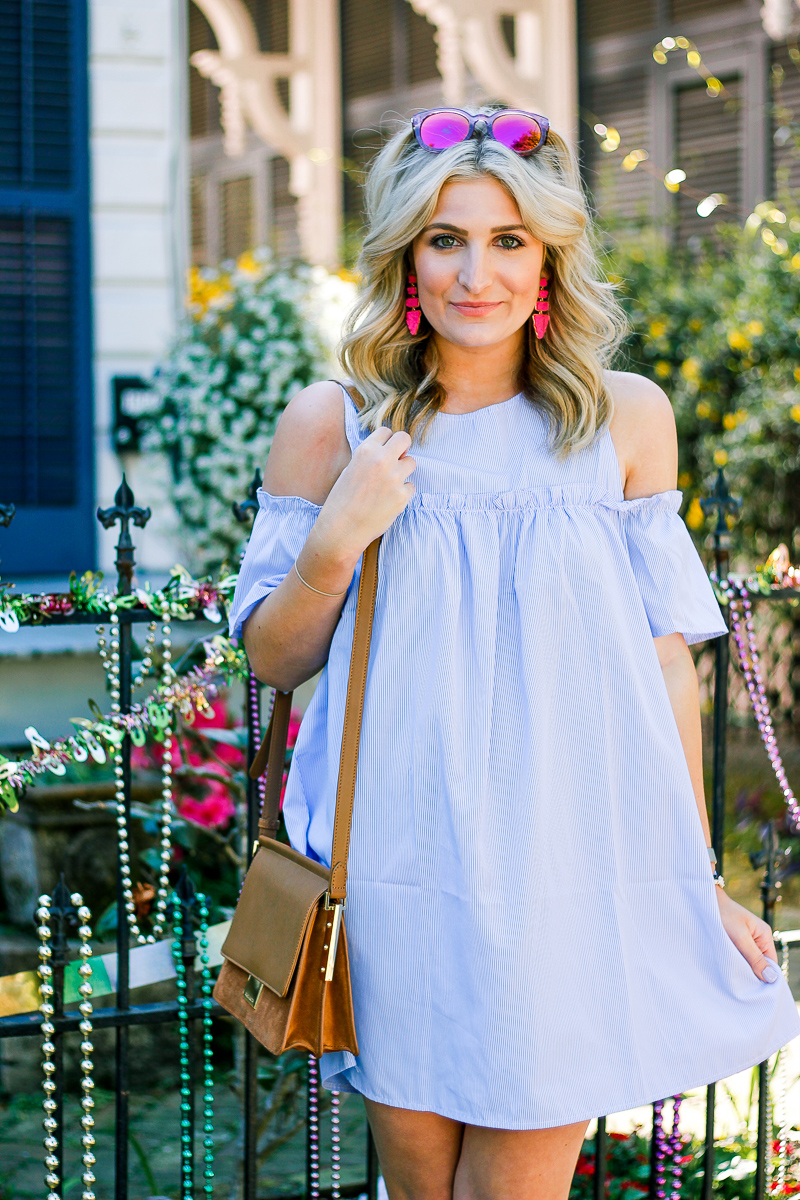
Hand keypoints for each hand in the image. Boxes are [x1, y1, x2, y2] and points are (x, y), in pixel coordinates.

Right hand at [313, 427, 415, 560]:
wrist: (342, 529)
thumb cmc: (342, 500)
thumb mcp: (350, 469)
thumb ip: (370, 458)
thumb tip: (390, 451)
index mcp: (365, 450)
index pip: (386, 431)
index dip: (386, 441)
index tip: (384, 451)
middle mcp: (382, 460)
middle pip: (404, 438)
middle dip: (402, 447)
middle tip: (396, 459)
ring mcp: (394, 478)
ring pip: (412, 462)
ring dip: (403, 470)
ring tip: (388, 484)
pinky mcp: (402, 496)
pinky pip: (411, 486)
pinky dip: (402, 492)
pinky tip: (388, 501)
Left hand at [716, 889, 780, 982]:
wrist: (702, 899)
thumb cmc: (722, 915)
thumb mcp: (739, 938)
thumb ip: (754, 957)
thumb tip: (771, 978)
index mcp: (764, 935)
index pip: (771, 962)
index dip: (764, 976)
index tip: (753, 987)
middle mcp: (757, 938)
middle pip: (760, 963)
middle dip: (751, 973)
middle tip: (739, 982)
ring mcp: (745, 939)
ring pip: (748, 961)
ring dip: (740, 967)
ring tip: (730, 974)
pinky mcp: (733, 940)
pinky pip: (738, 956)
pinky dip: (733, 961)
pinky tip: (724, 965)